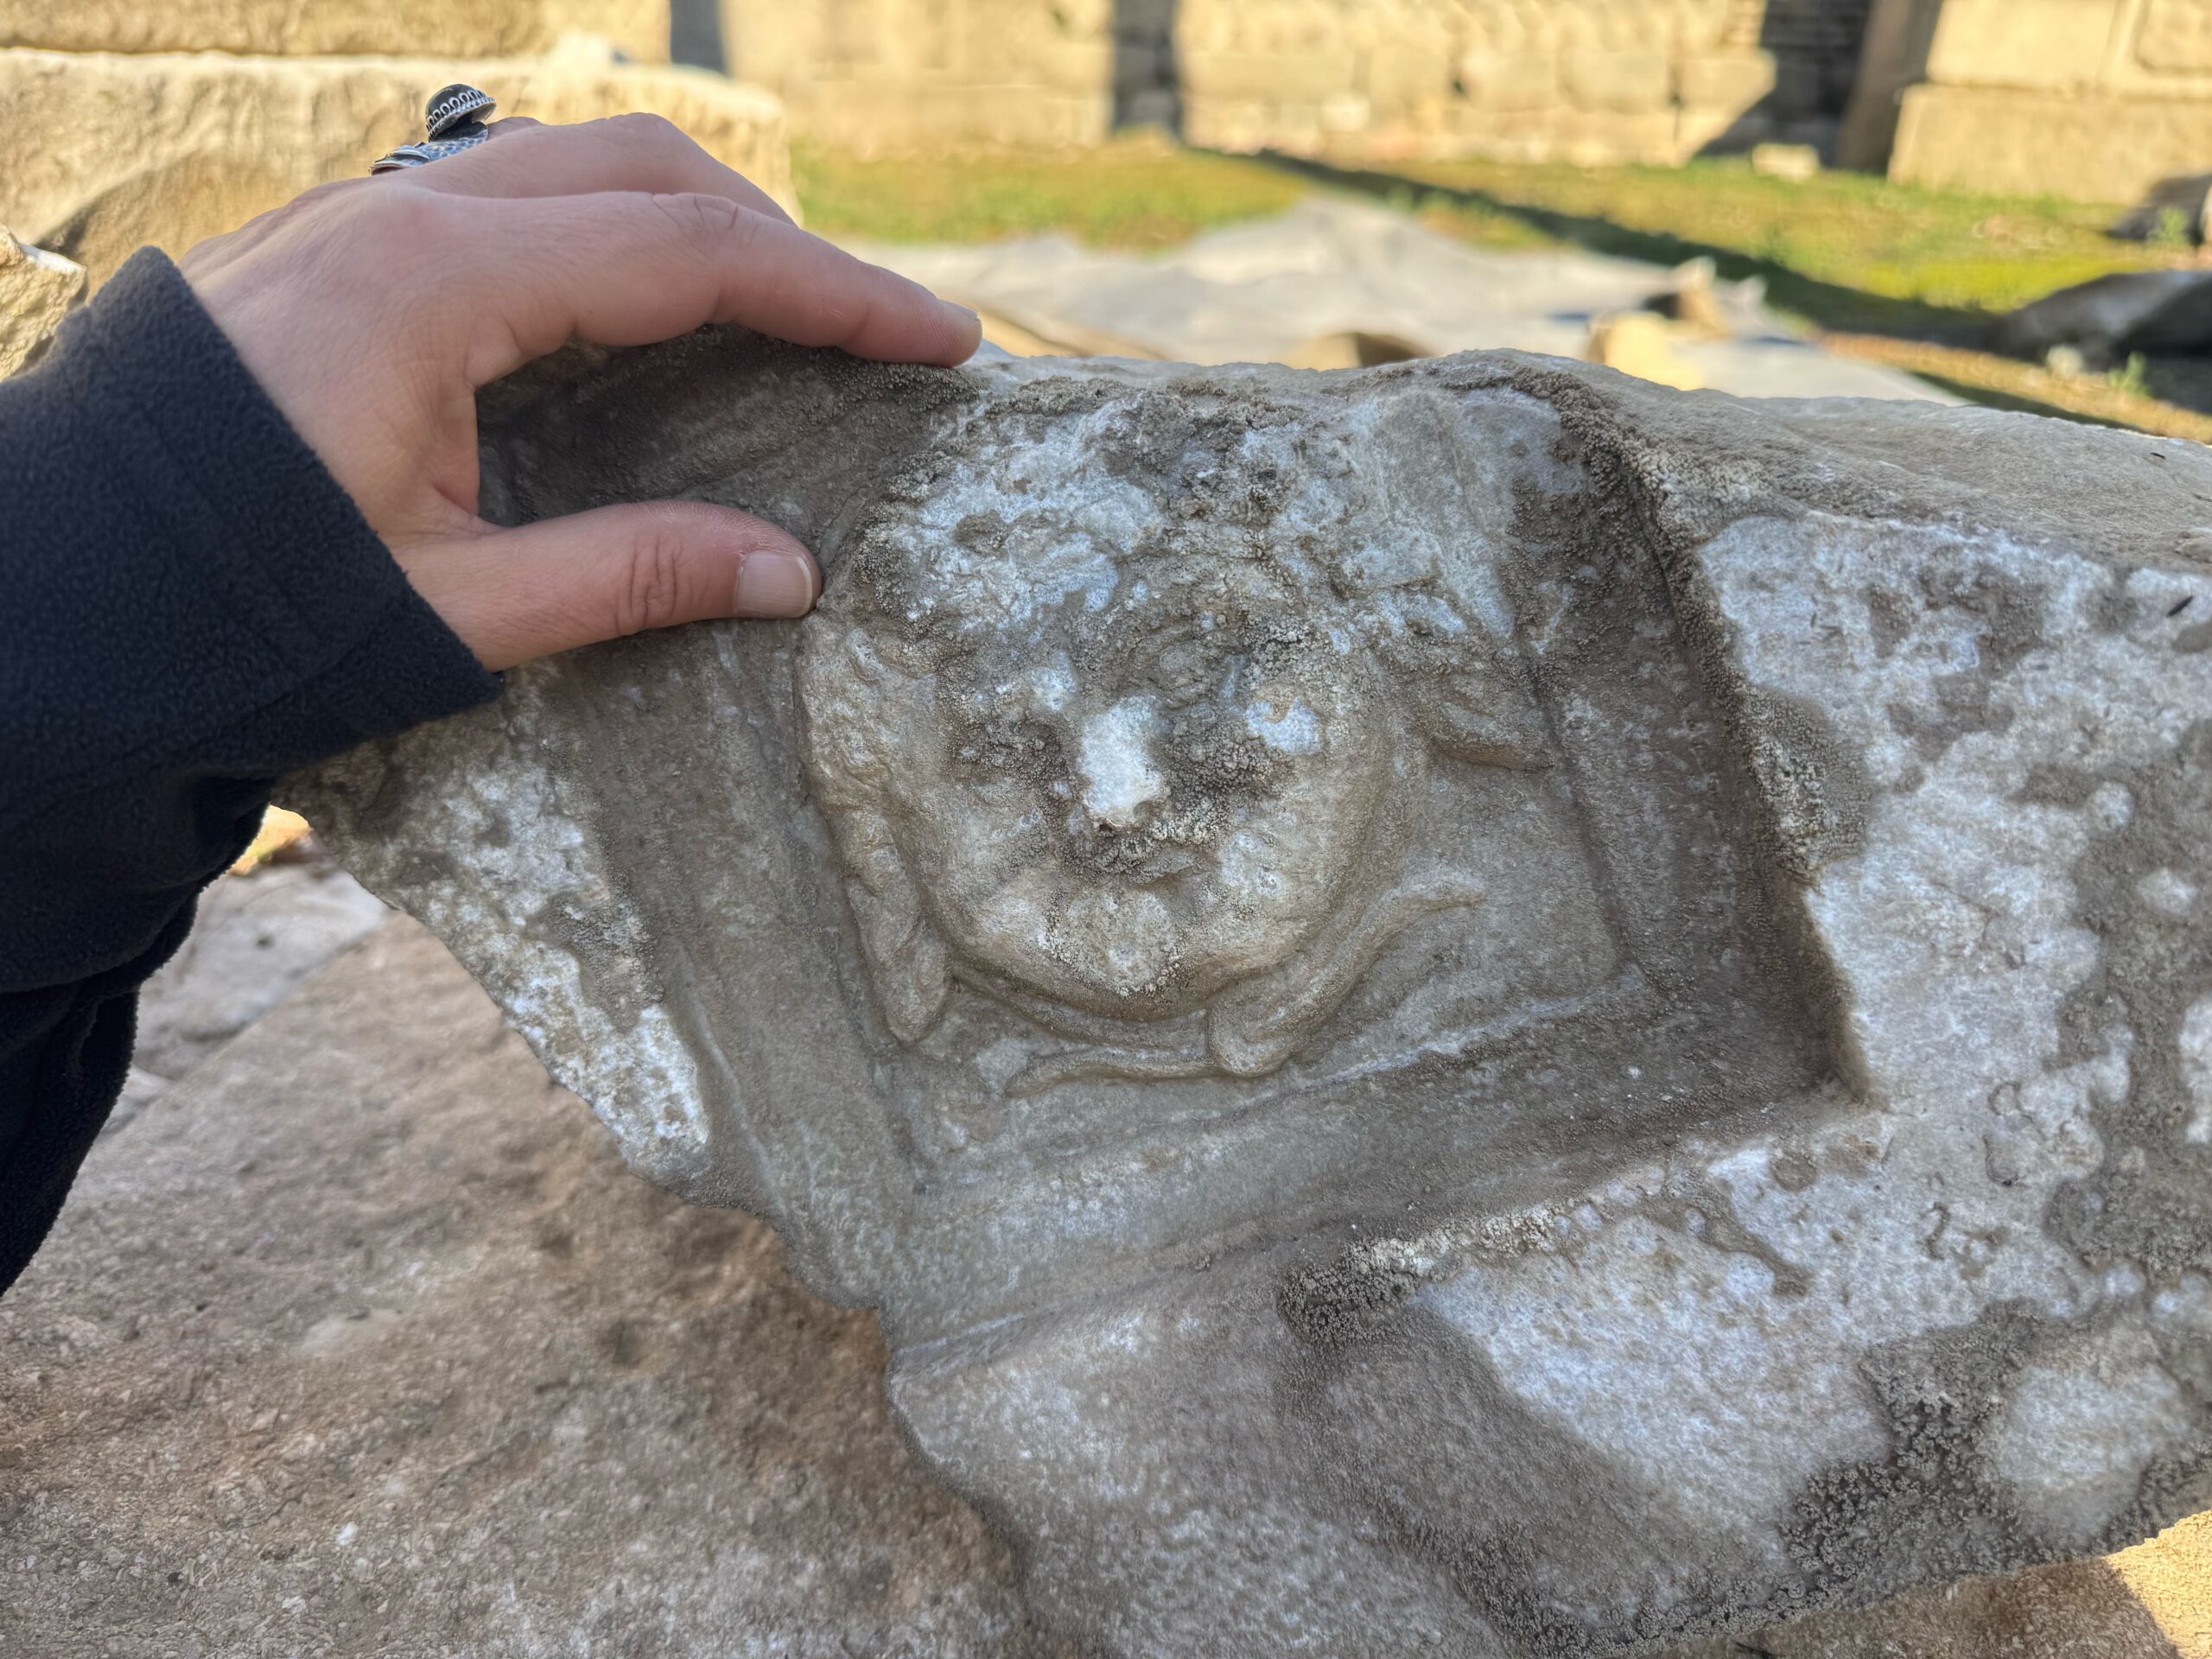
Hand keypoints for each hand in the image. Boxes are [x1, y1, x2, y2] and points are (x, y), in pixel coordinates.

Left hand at [180, 115, 979, 670]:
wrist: (59, 595)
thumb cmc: (241, 609)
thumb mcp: (454, 608)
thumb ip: (631, 577)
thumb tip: (793, 573)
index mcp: (437, 288)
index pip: (691, 253)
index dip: (835, 294)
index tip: (939, 340)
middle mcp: (401, 219)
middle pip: (645, 172)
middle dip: (779, 240)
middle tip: (870, 331)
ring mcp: (359, 220)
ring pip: (572, 166)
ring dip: (692, 223)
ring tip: (775, 315)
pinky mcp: (334, 250)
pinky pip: (504, 198)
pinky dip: (605, 235)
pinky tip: (637, 312)